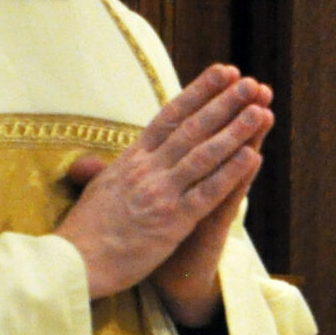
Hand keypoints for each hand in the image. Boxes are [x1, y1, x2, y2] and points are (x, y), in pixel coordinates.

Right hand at [57, 64, 272, 321]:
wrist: (74, 262)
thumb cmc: (86, 230)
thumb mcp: (97, 189)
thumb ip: (103, 171)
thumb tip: (90, 161)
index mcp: (132, 158)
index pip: (170, 116)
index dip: (199, 91)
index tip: (224, 72)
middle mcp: (148, 169)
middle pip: (192, 128)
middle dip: (224, 103)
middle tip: (251, 82)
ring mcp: (160, 193)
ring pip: (203, 155)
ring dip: (235, 132)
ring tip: (261, 111)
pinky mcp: (172, 221)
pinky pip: (207, 193)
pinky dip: (230, 174)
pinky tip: (253, 157)